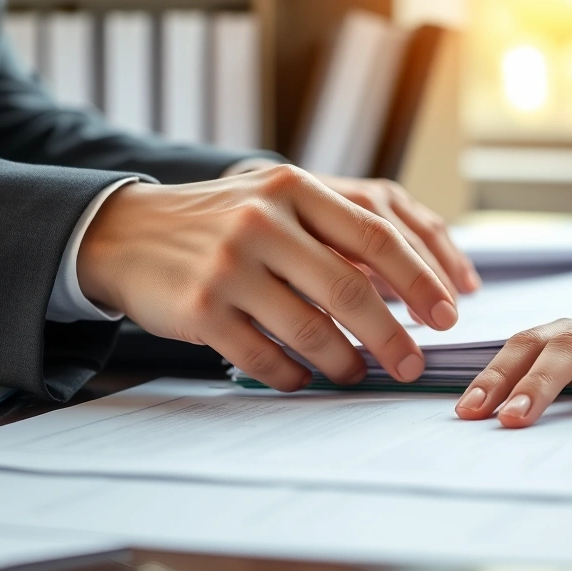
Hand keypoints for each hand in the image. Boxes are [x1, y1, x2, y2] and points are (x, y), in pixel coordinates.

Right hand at [78, 165, 458, 390]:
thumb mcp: (273, 201)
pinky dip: (291, 375)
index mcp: (292, 190)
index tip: (447, 316)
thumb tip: (406, 284)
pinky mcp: (199, 310)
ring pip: (310, 331)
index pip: (376, 237)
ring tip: (355, 374)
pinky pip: (264, 357)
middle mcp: (262, 223)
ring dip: (344, 363)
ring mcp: (228, 267)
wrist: (124, 233)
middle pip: (351, 290)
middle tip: (413, 365)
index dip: (420, 281)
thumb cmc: (218, 222)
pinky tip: (300, 378)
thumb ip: (331, 229)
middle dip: (393, 337)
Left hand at [454, 318, 571, 427]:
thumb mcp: (564, 392)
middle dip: (516, 382)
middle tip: (504, 419)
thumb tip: (486, 430)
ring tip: (532, 414)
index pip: (516, 350)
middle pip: (540, 346)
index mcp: (553, 337)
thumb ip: (531, 402)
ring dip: (551, 381)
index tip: (467, 411)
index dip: (492, 377)